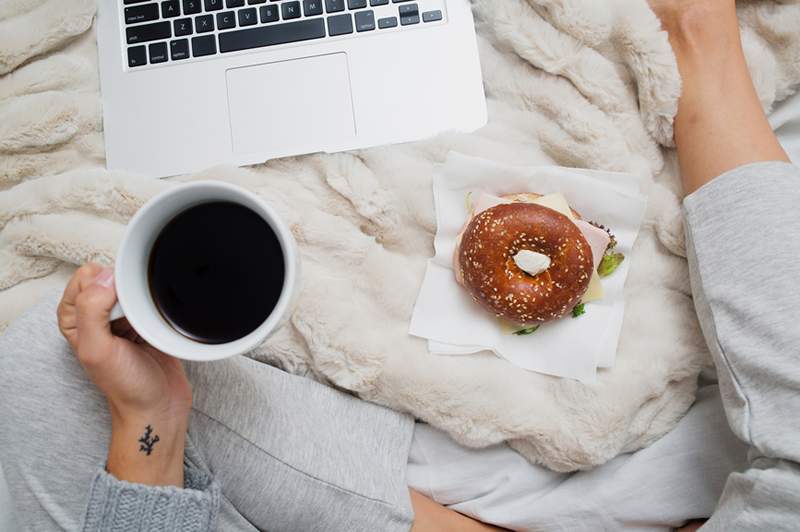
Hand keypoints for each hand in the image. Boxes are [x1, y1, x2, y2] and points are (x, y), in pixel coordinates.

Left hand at [57, 263, 190, 486]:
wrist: (160, 406)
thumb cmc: (127, 386)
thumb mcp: (97, 350)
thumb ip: (90, 310)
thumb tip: (104, 277)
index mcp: (75, 319)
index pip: (86, 278)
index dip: (104, 285)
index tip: (116, 308)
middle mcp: (96, 315)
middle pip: (111, 276)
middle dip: (126, 290)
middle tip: (133, 317)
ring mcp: (123, 317)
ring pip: (133, 285)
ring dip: (143, 298)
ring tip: (146, 321)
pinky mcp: (146, 321)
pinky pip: (152, 297)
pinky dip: (157, 303)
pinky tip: (157, 320)